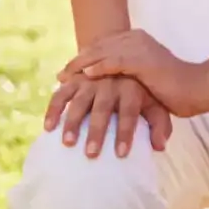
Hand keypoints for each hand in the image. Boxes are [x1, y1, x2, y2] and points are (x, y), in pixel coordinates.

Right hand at [43, 73, 171, 158]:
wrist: (118, 54)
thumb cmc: (139, 88)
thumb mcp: (154, 101)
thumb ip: (159, 123)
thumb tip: (160, 147)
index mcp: (131, 87)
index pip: (129, 111)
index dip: (126, 132)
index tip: (121, 154)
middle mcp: (110, 83)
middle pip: (103, 108)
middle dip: (97, 131)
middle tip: (91, 154)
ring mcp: (90, 80)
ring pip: (79, 101)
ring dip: (72, 122)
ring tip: (68, 143)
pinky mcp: (74, 80)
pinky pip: (61, 94)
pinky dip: (54, 109)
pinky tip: (48, 128)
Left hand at [59, 29, 208, 117]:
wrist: (197, 89)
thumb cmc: (176, 89)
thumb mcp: (147, 79)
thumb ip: (130, 77)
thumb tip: (112, 86)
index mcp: (138, 40)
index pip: (104, 46)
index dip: (85, 57)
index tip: (68, 71)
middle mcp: (137, 39)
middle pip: (99, 47)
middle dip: (78, 61)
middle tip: (60, 74)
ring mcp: (139, 48)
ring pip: (102, 53)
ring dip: (82, 65)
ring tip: (65, 76)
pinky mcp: (142, 60)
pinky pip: (114, 62)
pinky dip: (98, 67)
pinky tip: (85, 75)